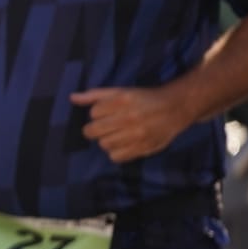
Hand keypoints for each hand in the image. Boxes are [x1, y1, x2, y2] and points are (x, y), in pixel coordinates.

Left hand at [71, 85, 189, 162]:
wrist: (175, 108)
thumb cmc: (143, 99)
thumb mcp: (120, 91)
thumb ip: (95, 95)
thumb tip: (72, 97)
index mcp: (122, 100)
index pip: (93, 113)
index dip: (97, 113)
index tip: (107, 112)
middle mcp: (129, 117)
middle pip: (93, 131)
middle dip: (96, 129)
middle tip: (106, 126)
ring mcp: (137, 134)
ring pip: (104, 144)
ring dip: (106, 140)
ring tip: (117, 134)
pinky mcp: (144, 148)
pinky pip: (116, 157)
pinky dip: (116, 152)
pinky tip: (124, 143)